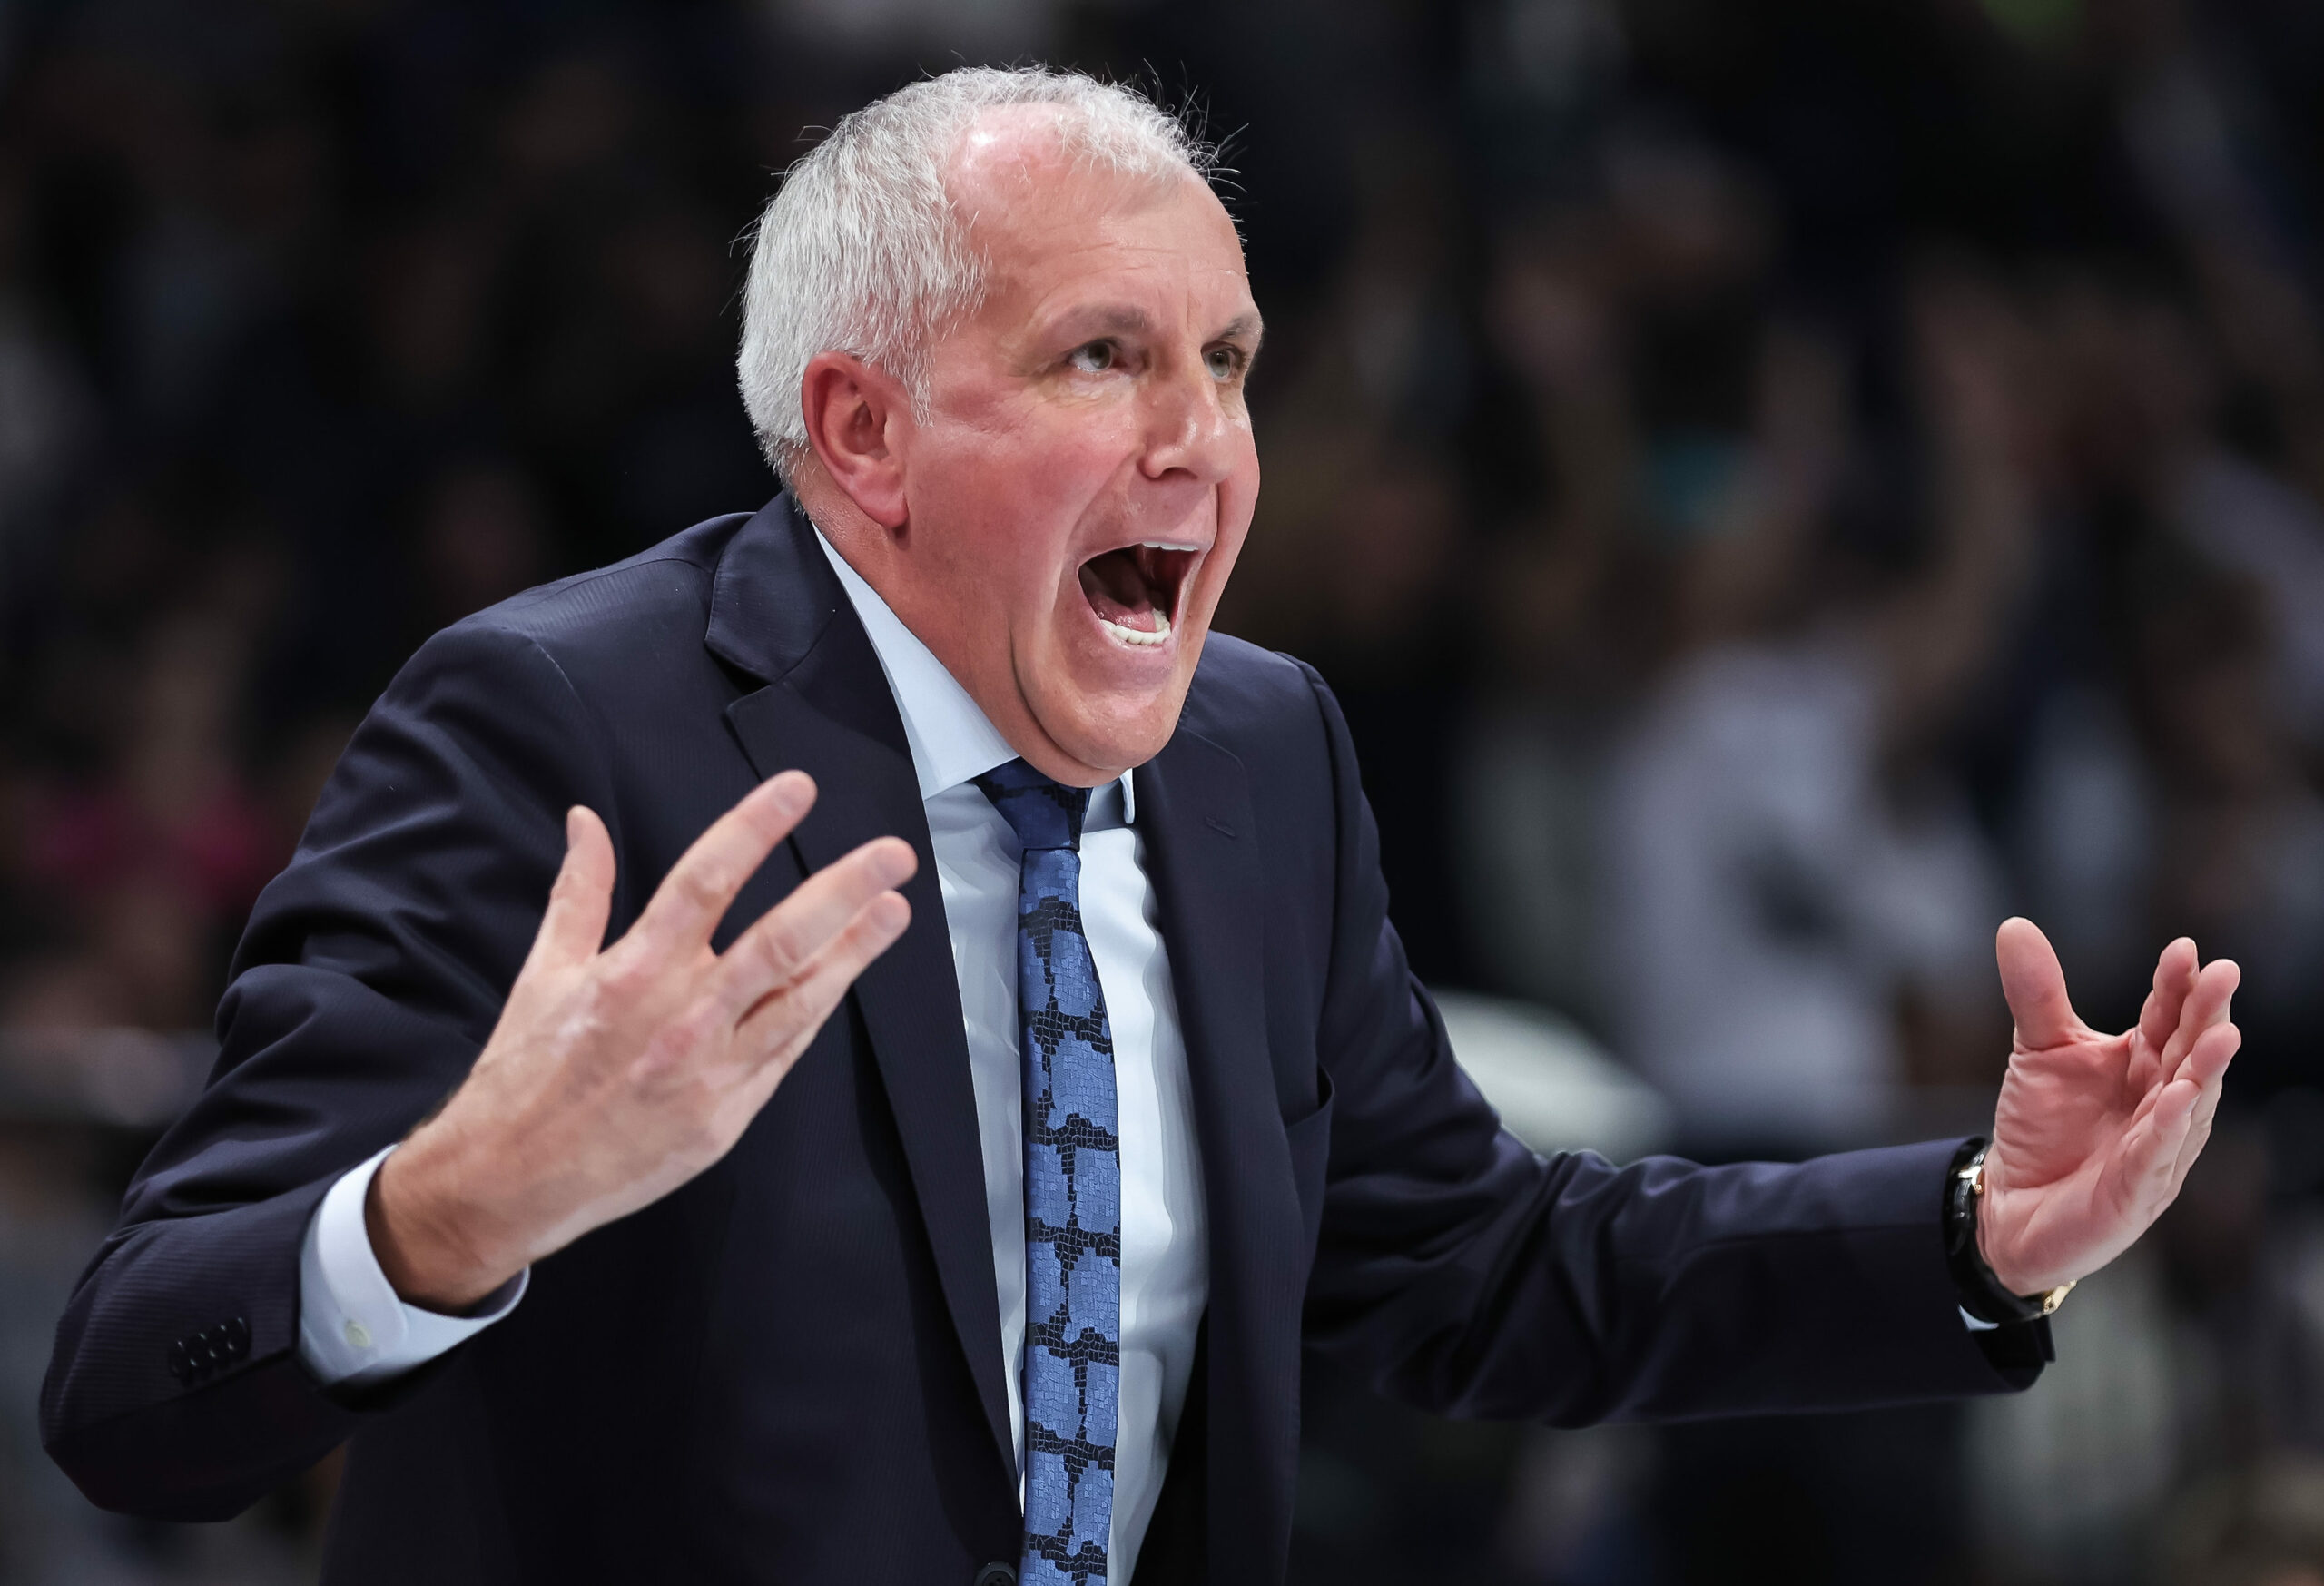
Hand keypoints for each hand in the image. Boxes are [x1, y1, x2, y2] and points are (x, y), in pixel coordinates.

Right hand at [369, 772, 913, 1310]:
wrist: (511, 1179)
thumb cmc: (525, 1073)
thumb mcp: (544, 973)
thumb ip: (579, 893)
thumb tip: (586, 821)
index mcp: (633, 972)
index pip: (705, 882)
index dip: (754, 829)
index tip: (799, 788)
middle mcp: (680, 1018)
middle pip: (779, 942)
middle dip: (842, 894)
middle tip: (893, 856)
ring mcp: (711, 1072)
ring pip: (800, 1001)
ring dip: (853, 953)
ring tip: (895, 909)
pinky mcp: (726, 1117)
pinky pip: (784, 1053)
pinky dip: (815, 1010)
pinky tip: (845, 974)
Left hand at [1978, 917, 2240, 1295]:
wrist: (2010, 1204)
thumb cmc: (2042, 1127)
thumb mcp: (2036, 1051)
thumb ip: (2036, 994)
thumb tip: (2014, 925)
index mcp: (2144, 1067)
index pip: (2167, 1021)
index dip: (2176, 987)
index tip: (2184, 949)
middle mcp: (2161, 1105)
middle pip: (2189, 1056)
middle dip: (2207, 1017)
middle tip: (2222, 974)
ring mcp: (2154, 1152)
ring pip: (2187, 1107)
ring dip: (2205, 1071)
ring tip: (2223, 1032)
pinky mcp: (2132, 1194)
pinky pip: (2154, 1159)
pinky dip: (2167, 1130)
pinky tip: (2179, 1100)